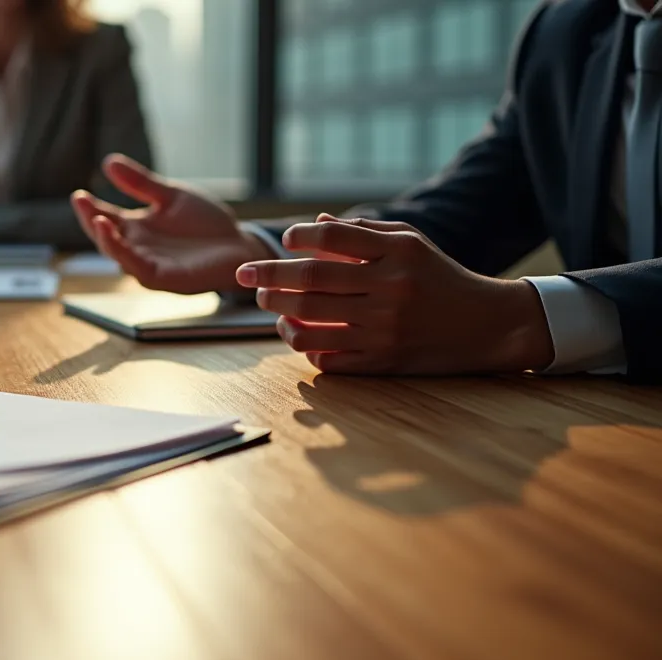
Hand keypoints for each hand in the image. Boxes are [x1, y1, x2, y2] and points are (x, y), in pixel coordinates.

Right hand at [70, 154, 273, 293]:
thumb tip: (108, 162)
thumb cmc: (206, 223)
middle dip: (91, 221)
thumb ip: (141, 183)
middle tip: (81, 202)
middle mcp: (138, 248)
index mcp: (138, 229)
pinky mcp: (164, 278)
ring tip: (98, 219)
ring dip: (105, 239)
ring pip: (118, 254)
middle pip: (106, 237)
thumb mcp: (171, 196)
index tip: (78, 194)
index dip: (90, 208)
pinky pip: (138, 268)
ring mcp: (149, 264)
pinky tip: (120, 238)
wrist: (239, 244)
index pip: (106, 218)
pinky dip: (125, 254)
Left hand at [236, 215, 554, 374]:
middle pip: (310, 280)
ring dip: (278, 311)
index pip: (333, 237)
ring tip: (268, 302)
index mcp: (398, 253)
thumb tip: (316, 224)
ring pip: (310, 321)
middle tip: (246, 275)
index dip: (300, 236)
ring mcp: (385, 329)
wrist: (486, 326)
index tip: (286, 239)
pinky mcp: (383, 362)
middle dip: (268, 276)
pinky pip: (327, 357)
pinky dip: (303, 345)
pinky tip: (294, 331)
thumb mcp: (411, 244)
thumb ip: (363, 232)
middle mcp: (391, 289)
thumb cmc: (439, 277)